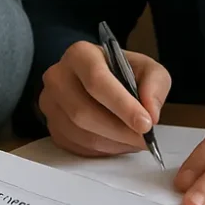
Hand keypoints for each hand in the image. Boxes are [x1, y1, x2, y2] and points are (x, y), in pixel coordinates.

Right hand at [39, 40, 171, 156]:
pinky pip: (76, 146)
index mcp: (80, 54)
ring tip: (133, 141)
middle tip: (144, 139)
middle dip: (119, 130)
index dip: (122, 105)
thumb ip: (155, 84)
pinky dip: (102, 150)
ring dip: (113, 143)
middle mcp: (58, 76)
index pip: (96, 80)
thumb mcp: (146, 68)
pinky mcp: (51, 125)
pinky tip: (117, 142)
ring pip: (80, 133)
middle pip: (83, 111)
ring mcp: (50, 102)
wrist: (97, 79)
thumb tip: (150, 112)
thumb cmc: (120, 72)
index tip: (145, 124)